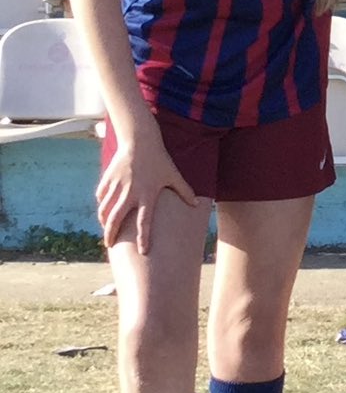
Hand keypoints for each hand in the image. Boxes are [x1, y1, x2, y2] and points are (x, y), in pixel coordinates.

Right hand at [95, 132, 197, 251]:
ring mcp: (116, 187)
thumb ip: (184, 191)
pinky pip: (101, 196)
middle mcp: (129, 193)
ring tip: (106, 229)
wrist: (140, 141)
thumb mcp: (174, 175)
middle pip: (116, 220)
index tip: (143, 252)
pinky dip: (101, 205)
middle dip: (111, 234)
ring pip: (105, 210)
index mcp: (147, 195)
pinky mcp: (107, 179)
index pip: (145, 222)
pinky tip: (103, 210)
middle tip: (109, 244)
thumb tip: (196, 204)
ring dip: (104, 221)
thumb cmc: (159, 160)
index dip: (144, 238)